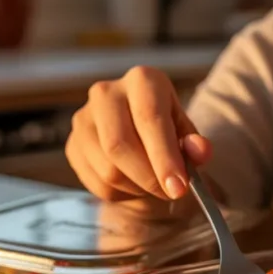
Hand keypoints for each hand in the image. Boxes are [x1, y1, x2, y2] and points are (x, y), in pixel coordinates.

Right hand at [66, 66, 209, 208]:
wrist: (137, 135)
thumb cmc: (166, 132)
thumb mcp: (187, 134)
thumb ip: (196, 144)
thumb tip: (200, 151)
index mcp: (142, 80)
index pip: (149, 118)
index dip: (164, 157)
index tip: (178, 187)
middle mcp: (107, 92)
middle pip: (120, 144)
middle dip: (149, 177)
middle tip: (169, 193)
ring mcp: (83, 118)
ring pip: (108, 168)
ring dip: (136, 187)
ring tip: (153, 182)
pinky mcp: (72, 144)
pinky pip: (96, 182)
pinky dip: (120, 193)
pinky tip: (132, 183)